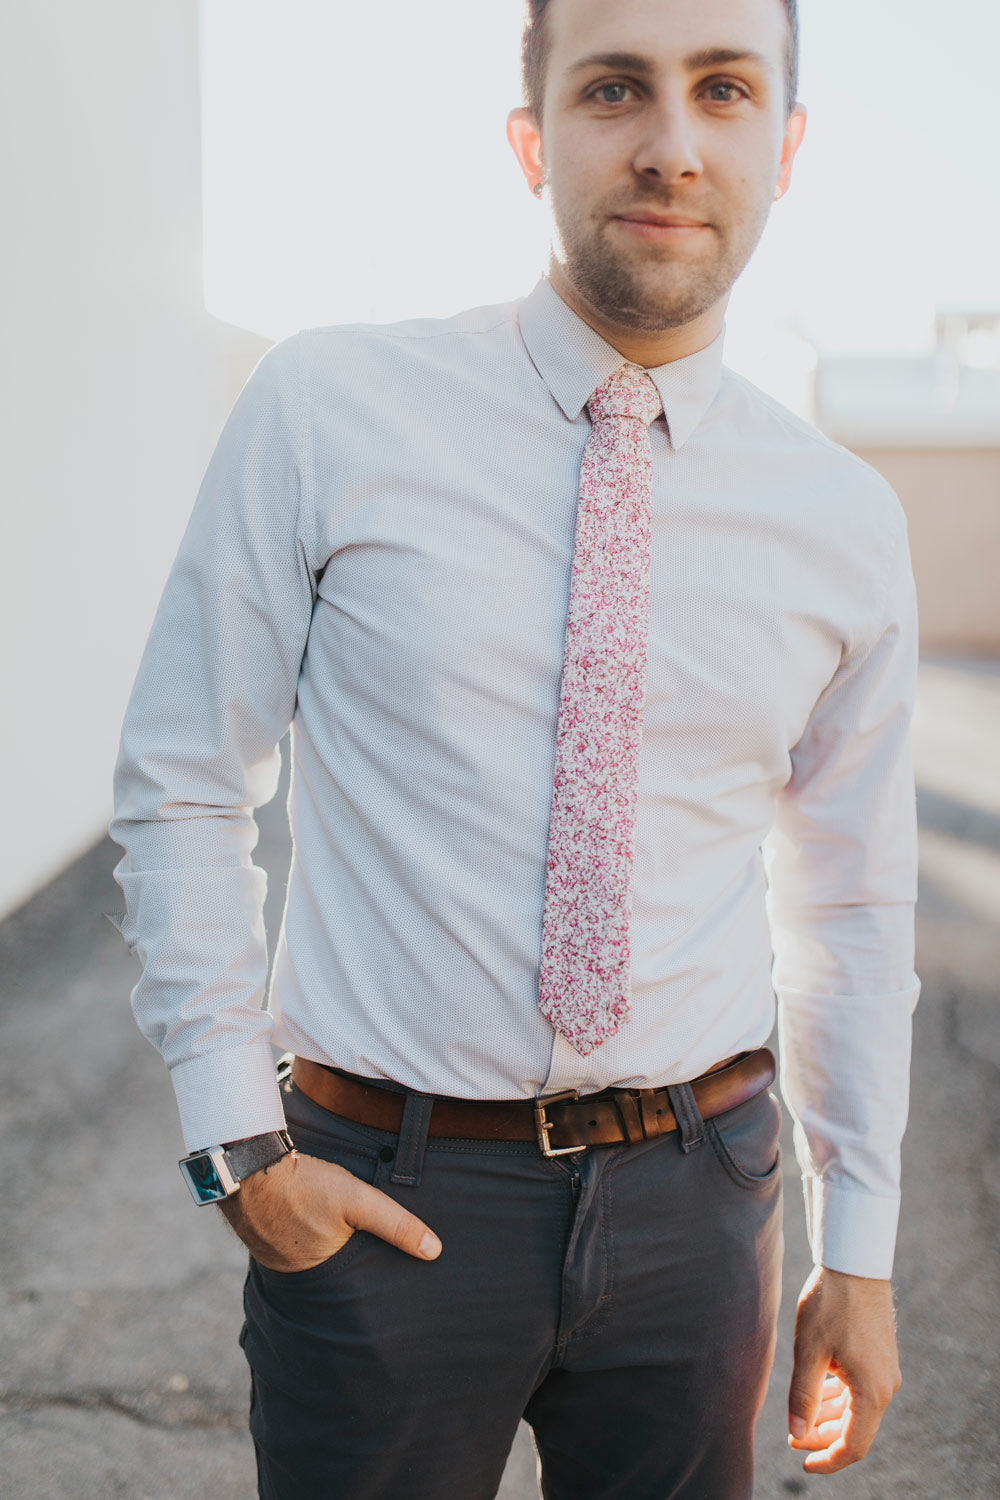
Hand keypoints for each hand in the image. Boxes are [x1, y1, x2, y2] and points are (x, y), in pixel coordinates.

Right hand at [218, 1149, 441, 1271]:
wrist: (247, 1164)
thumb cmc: (304, 1184)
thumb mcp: (358, 1200)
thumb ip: (395, 1224)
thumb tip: (434, 1251)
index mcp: (321, 1275)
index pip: (354, 1283)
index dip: (368, 1274)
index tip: (385, 1270)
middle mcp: (294, 1274)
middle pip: (330, 1271)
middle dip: (344, 1260)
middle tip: (357, 1243)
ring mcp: (273, 1258)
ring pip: (307, 1256)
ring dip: (319, 1246)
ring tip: (331, 1230)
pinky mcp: (259, 1238)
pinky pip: (287, 1242)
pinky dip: (299, 1234)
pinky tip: (305, 1219)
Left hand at [787, 1265, 900, 1473]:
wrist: (854, 1263)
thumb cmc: (830, 1304)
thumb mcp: (809, 1351)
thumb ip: (803, 1396)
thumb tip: (797, 1434)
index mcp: (872, 1391)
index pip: (854, 1446)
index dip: (828, 1460)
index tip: (803, 1462)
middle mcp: (885, 1386)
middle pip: (856, 1430)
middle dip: (824, 1438)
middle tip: (793, 1439)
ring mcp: (885, 1370)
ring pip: (857, 1409)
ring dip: (830, 1417)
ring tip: (801, 1419)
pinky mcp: (880, 1356)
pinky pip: (860, 1389)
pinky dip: (839, 1397)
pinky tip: (819, 1392)